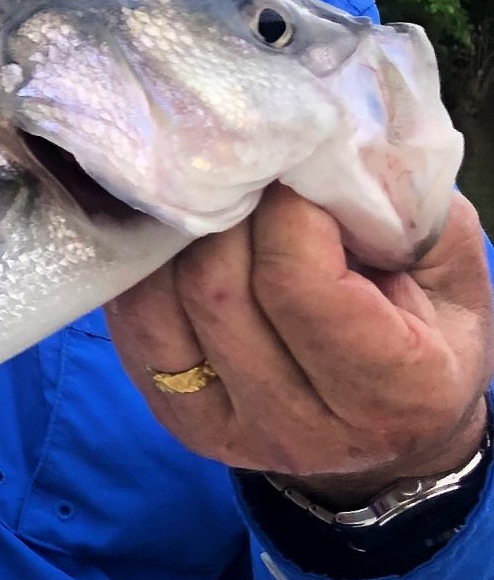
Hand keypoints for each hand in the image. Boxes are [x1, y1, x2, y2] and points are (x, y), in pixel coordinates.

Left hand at [106, 186, 493, 500]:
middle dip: (226, 214)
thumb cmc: (429, 331)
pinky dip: (144, 268)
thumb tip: (329, 148)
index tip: (295, 173)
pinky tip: (172, 238)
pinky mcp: (172, 418)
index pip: (300, 286)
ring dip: (177, 236)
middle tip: (245, 175)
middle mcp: (301, 430)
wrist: (392, 426)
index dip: (288, 214)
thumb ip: (402, 212)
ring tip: (210, 202)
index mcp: (392, 396)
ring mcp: (225, 431)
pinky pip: (131, 325)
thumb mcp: (447, 266)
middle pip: (217, 289)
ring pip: (162, 305)